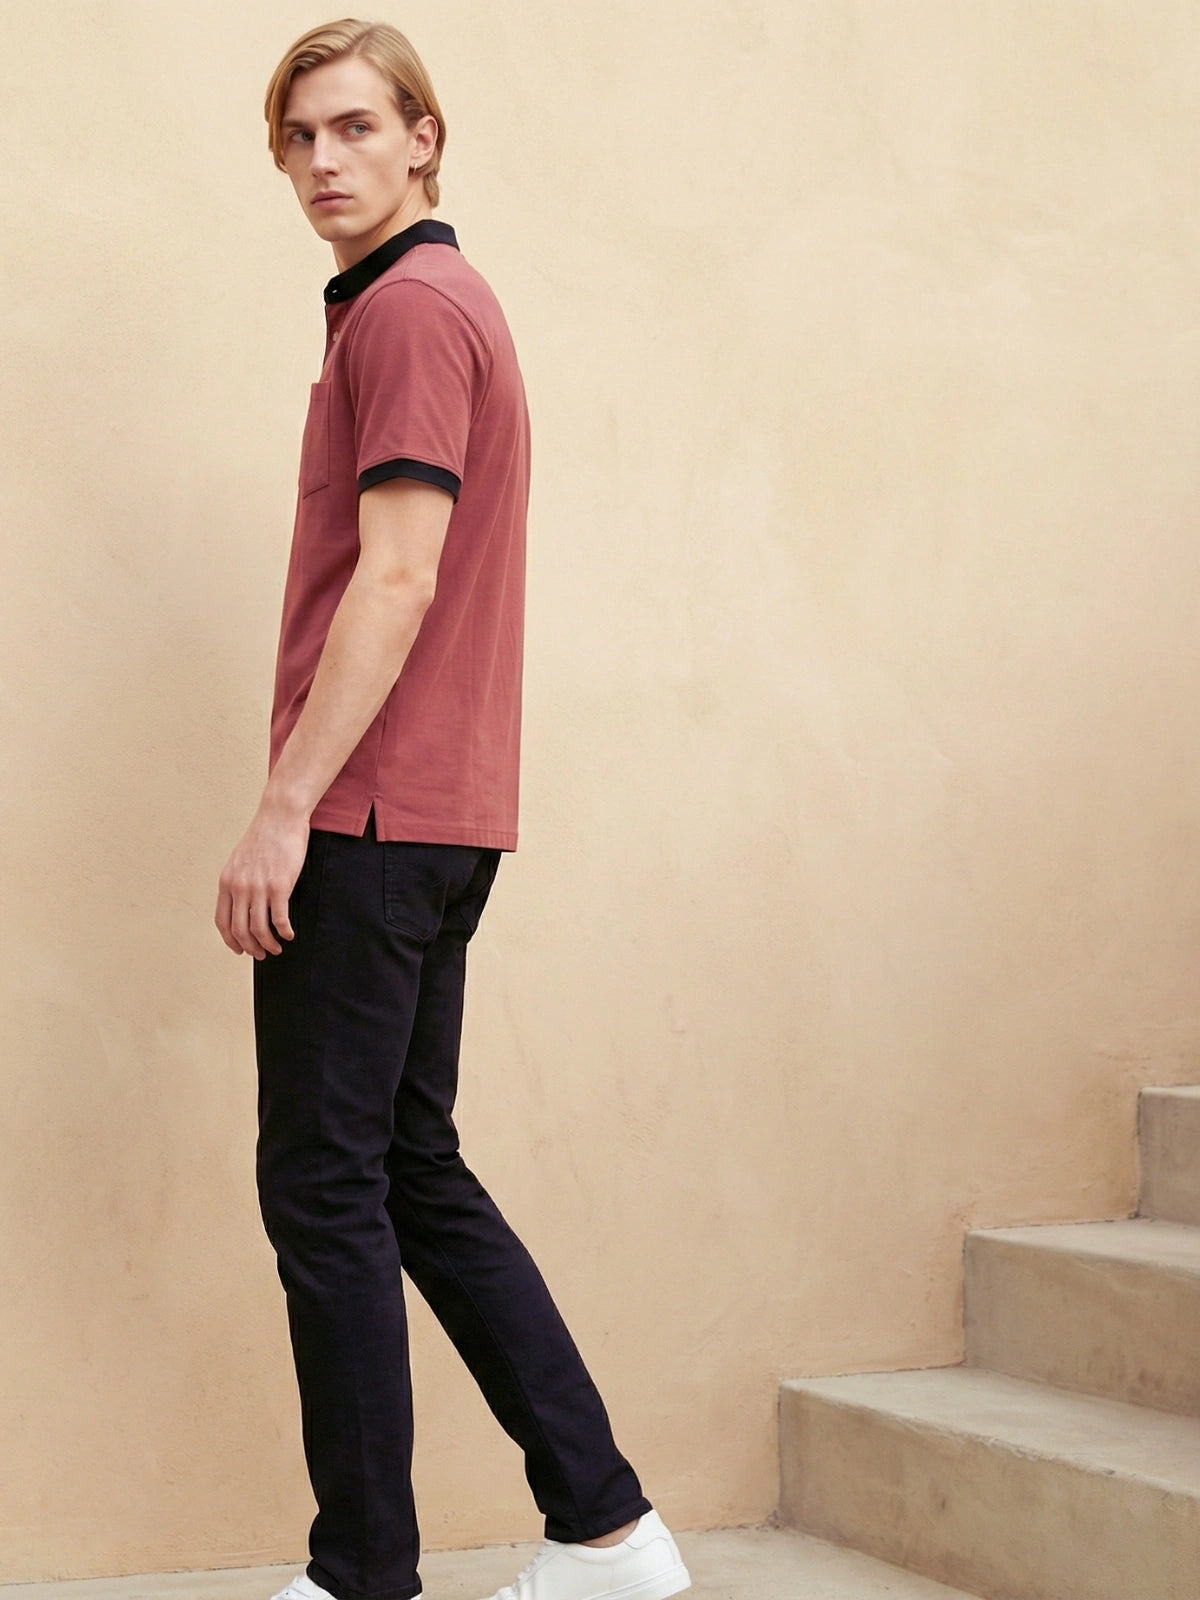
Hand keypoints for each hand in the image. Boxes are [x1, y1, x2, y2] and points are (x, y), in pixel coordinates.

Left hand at [215, 800, 309, 958]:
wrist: (280, 817)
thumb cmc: (264, 836)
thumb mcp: (240, 859)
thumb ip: (238, 880)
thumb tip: (242, 902)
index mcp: (226, 881)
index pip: (222, 922)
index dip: (230, 940)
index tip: (240, 949)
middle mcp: (239, 887)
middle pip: (240, 930)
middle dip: (250, 948)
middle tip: (261, 954)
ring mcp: (258, 887)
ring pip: (259, 929)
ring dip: (268, 944)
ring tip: (277, 948)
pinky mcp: (279, 886)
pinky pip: (279, 919)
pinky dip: (285, 932)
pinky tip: (290, 935)